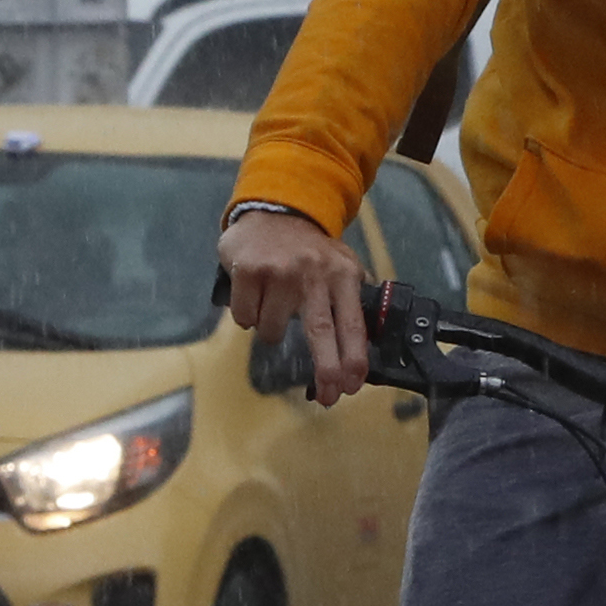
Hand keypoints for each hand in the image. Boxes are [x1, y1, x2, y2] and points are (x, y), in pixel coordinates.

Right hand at [219, 206, 368, 402]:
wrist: (274, 210)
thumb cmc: (310, 249)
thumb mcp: (342, 265)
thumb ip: (351, 300)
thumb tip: (360, 350)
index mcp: (342, 274)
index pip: (353, 324)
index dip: (354, 359)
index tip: (352, 385)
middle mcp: (313, 272)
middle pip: (321, 333)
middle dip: (326, 370)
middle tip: (328, 395)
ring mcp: (279, 272)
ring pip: (272, 331)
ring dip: (271, 332)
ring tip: (274, 308)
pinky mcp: (248, 270)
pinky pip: (245, 317)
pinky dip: (247, 317)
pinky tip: (254, 298)